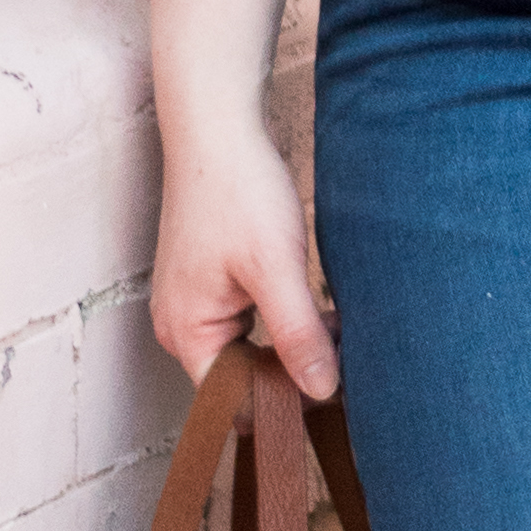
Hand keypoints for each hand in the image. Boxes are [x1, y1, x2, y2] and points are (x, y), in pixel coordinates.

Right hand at [149, 115, 339, 400]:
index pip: (233, 401)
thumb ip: (298, 333)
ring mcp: (196, 302)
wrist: (217, 126)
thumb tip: (322, 390)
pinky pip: (252, 321)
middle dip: (294, 373)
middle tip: (347, 358)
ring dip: (295, 343)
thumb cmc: (237, 190)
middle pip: (243, 379)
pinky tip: (321, 307)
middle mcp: (182, 324)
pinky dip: (286, 319)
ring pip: (253, 348)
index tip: (333, 391)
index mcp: (186, 332)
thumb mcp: (275, 266)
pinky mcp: (214, 281)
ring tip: (341, 330)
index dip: (282, 403)